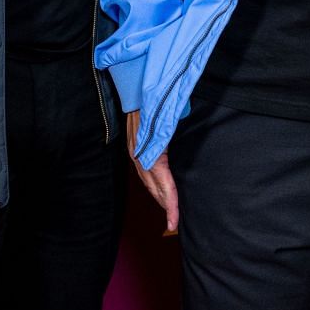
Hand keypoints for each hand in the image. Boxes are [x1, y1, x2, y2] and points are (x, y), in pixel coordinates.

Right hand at [125, 110, 178, 233]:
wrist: (135, 87)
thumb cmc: (155, 101)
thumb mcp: (166, 120)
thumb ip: (169, 139)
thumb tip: (171, 162)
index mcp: (149, 152)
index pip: (162, 184)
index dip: (170, 204)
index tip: (174, 222)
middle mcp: (140, 155)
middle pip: (154, 188)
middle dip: (165, 206)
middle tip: (174, 223)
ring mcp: (136, 152)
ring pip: (148, 182)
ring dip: (158, 197)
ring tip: (169, 212)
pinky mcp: (135, 148)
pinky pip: (145, 172)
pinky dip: (153, 184)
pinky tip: (158, 189)